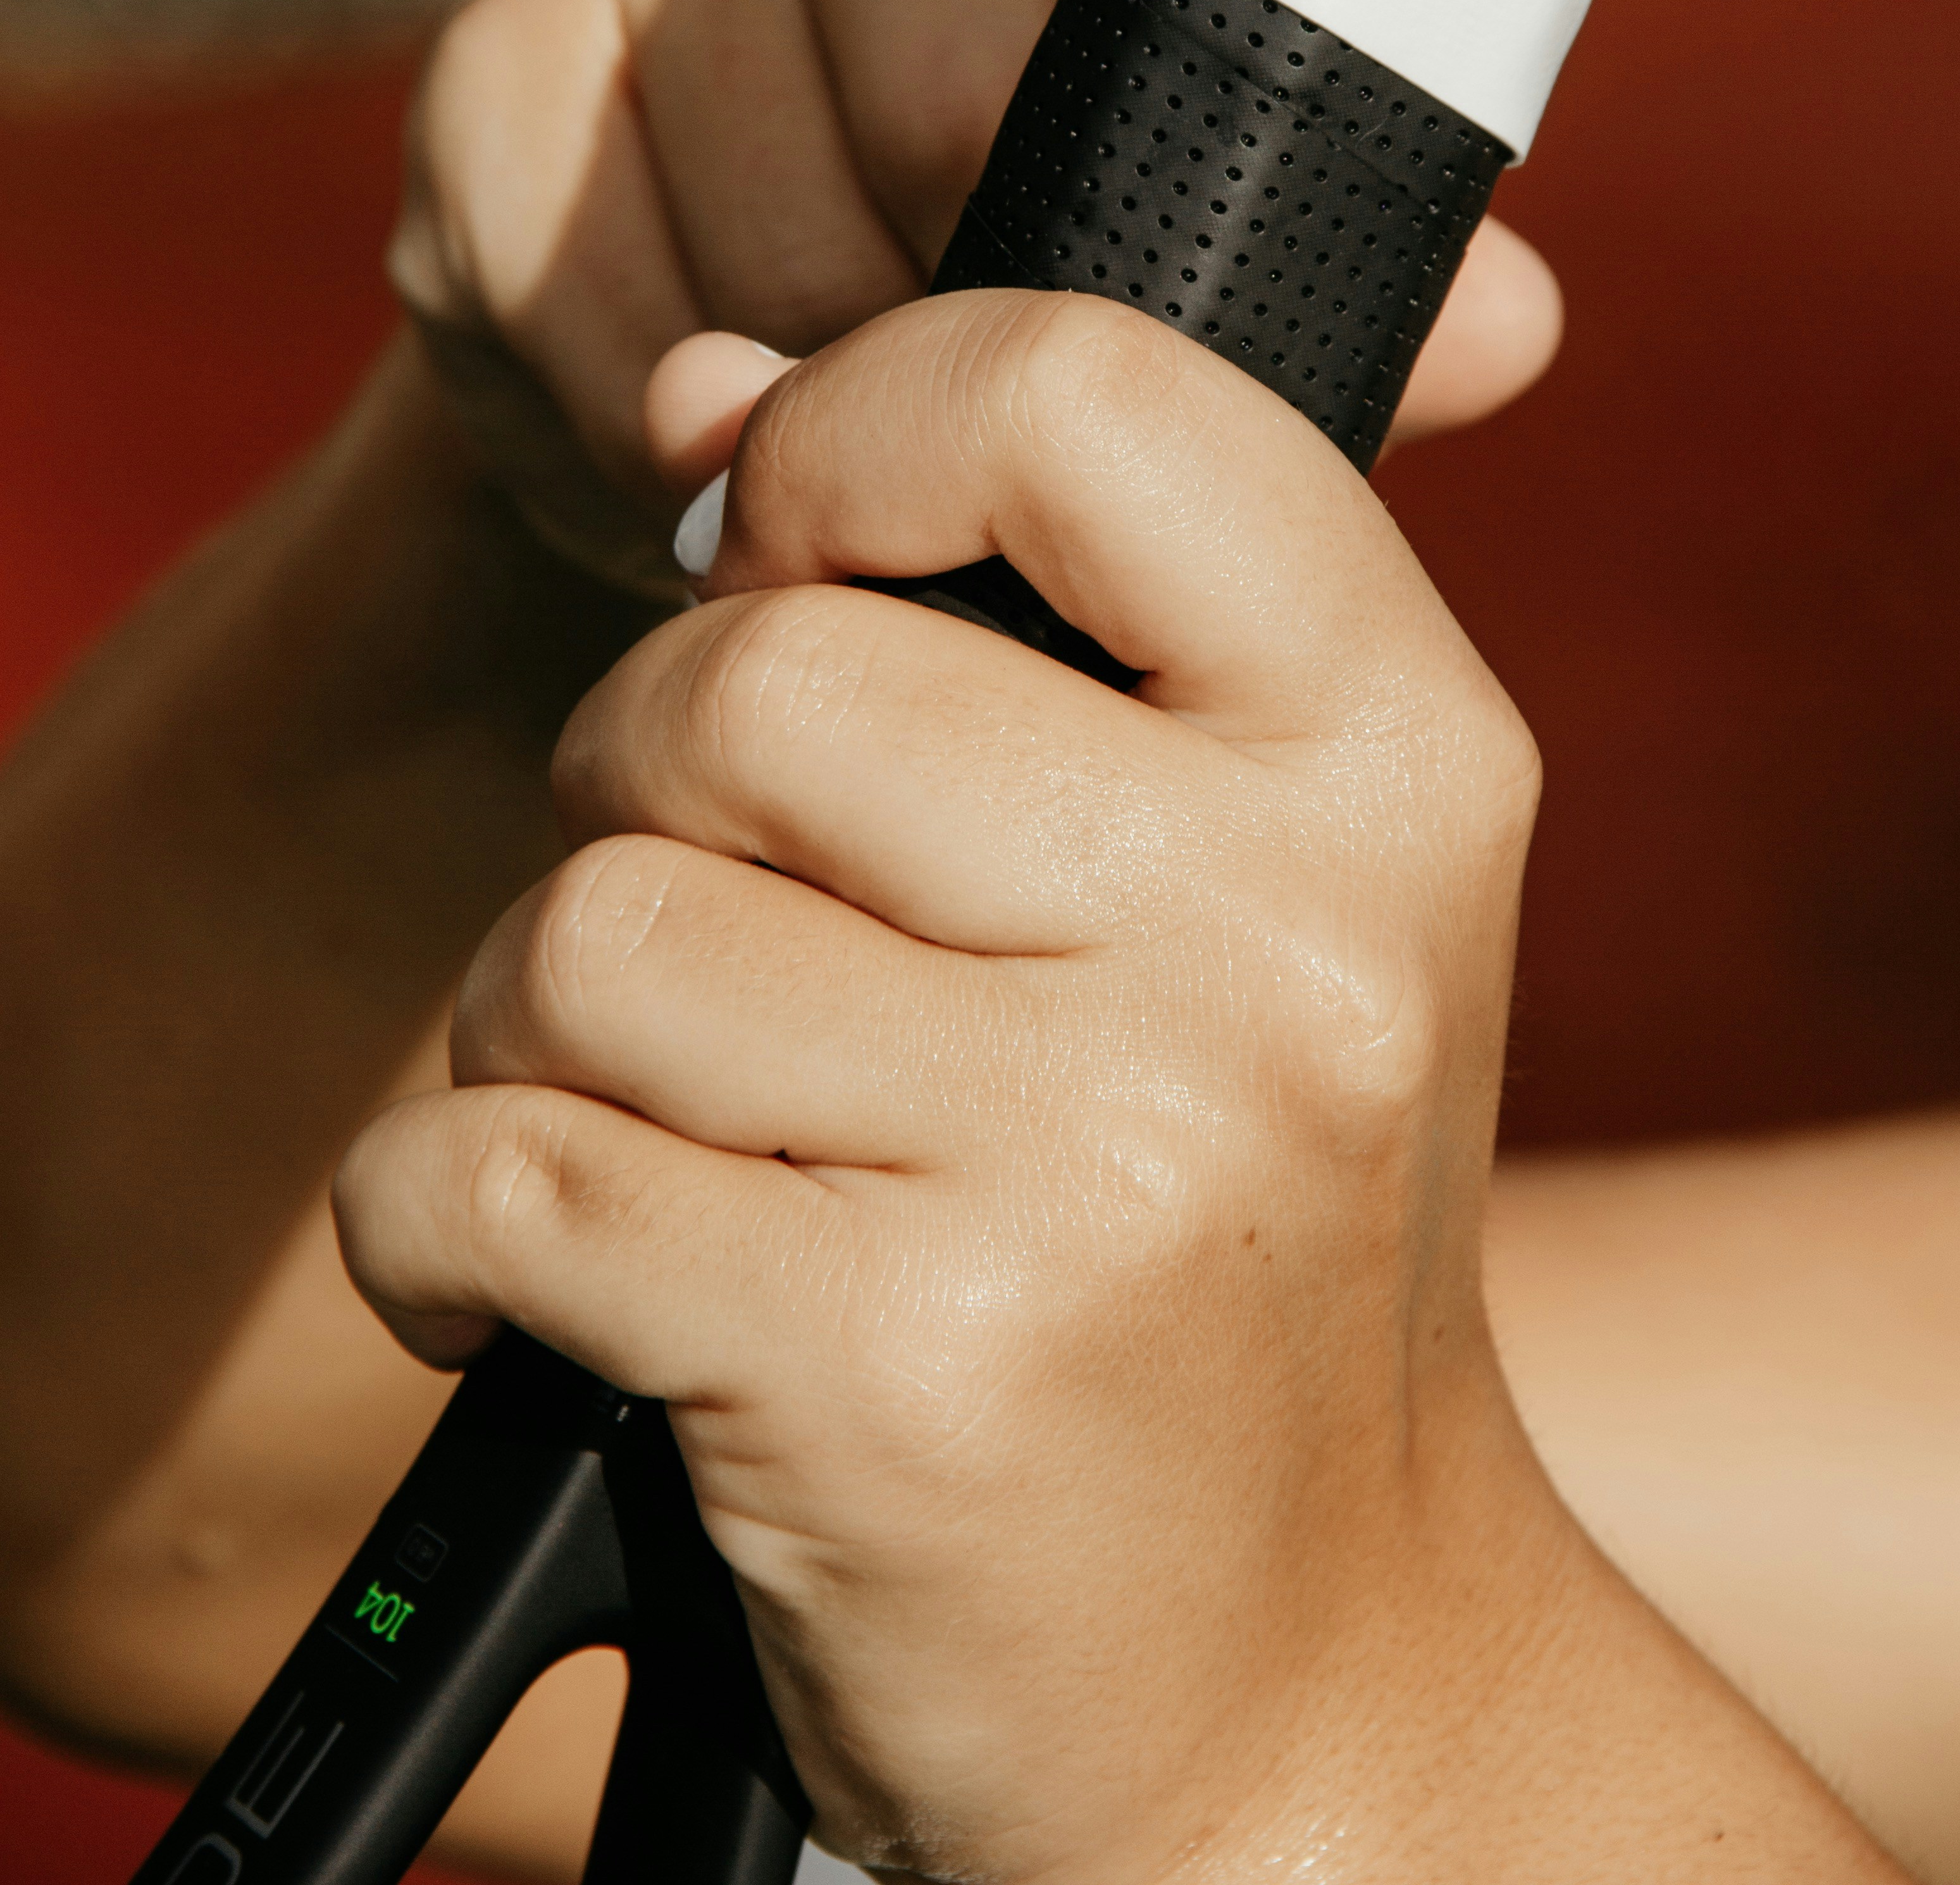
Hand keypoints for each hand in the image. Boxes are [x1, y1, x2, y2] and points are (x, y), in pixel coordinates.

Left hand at [338, 295, 1897, 1884]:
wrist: (1314, 1681)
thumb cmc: (1227, 1213)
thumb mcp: (1250, 872)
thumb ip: (1013, 601)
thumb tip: (693, 384)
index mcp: (1399, 756)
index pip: (1072, 390)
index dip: (857, 430)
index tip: (795, 555)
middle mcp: (1288, 944)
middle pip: (753, 674)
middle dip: (650, 780)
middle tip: (735, 922)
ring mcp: (1110, 1168)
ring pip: (592, 928)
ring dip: (550, 1030)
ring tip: (691, 1126)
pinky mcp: (907, 1379)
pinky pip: (493, 1172)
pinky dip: (453, 1228)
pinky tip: (580, 1283)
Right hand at [388, 0, 1560, 595]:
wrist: (768, 291)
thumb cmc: (1061, 240)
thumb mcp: (1236, 243)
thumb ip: (1359, 273)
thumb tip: (1507, 323)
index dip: (1166, 183)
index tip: (1171, 346)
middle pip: (946, 123)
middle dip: (983, 346)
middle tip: (1011, 469)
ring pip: (764, 249)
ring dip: (823, 425)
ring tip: (869, 473)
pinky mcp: (489, 67)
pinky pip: (586, 321)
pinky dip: (656, 450)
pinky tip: (723, 453)